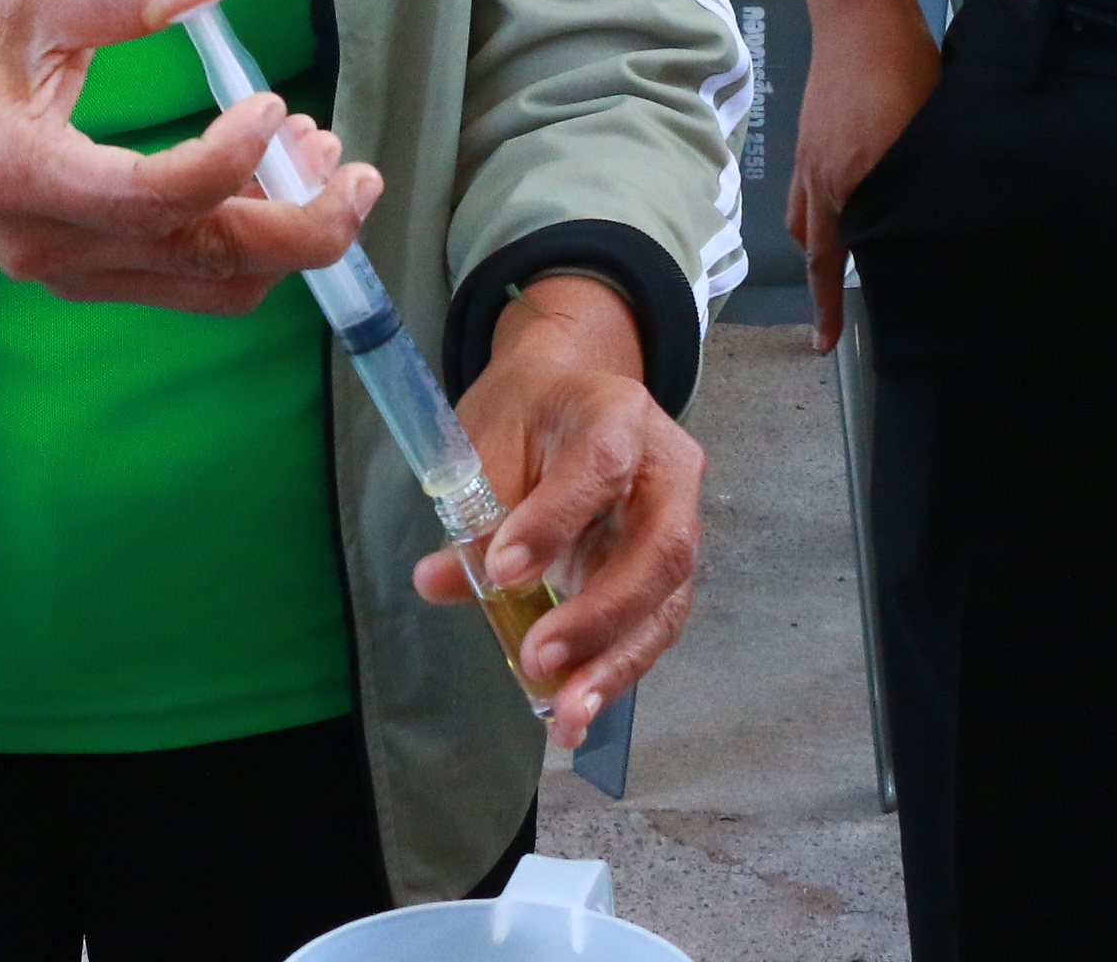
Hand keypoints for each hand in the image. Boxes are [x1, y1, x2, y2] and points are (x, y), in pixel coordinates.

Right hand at [0, 0, 374, 313]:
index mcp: (19, 174)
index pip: (144, 198)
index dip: (226, 160)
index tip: (273, 101)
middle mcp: (49, 247)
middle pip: (200, 260)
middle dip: (299, 226)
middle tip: (357, 170)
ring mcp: (75, 277)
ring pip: (212, 286)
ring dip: (287, 234)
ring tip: (326, 157)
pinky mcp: (100, 281)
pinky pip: (197, 282)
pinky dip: (255, 242)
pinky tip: (282, 178)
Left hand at [410, 278, 701, 749]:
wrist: (564, 401)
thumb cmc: (524, 416)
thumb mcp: (486, 442)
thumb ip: (473, 513)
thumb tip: (437, 580)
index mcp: (617, 414)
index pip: (600, 466)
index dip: (554, 522)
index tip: (500, 573)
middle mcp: (667, 469)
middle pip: (660, 548)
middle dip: (600, 614)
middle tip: (538, 659)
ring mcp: (679, 522)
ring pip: (667, 601)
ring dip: (615, 663)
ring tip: (568, 716)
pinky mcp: (668, 572)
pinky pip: (653, 626)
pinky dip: (614, 670)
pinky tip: (575, 709)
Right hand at [787, 7, 939, 351]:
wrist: (862, 14)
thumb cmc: (902, 69)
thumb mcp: (922, 136)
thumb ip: (918, 187)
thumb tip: (928, 230)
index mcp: (843, 181)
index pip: (832, 258)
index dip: (831, 304)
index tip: (827, 343)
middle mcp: (815, 174)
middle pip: (810, 243)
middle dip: (819, 282)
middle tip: (830, 319)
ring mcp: (808, 153)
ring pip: (802, 215)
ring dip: (817, 245)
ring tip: (835, 267)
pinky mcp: (811, 133)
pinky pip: (805, 187)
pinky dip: (817, 209)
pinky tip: (843, 205)